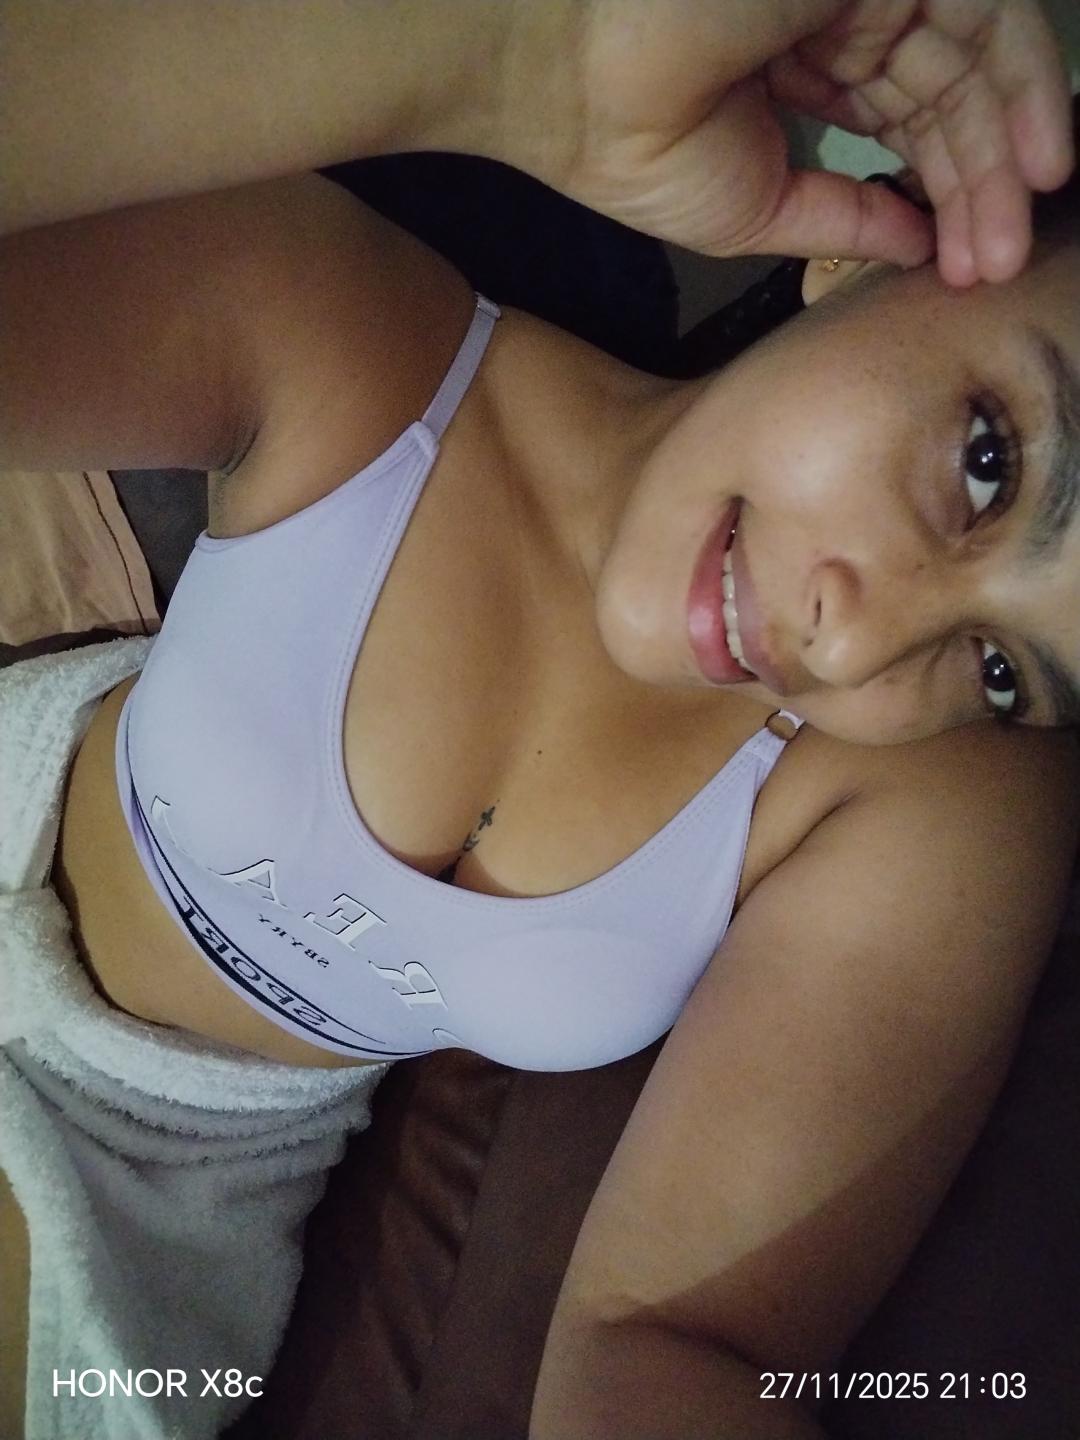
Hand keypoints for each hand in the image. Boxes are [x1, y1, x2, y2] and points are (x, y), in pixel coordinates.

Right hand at [498, 0, 1074, 286]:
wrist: (583, 96)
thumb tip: (917, 246)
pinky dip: (1021, 83)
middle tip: (1004, 259)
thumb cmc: (638, 152)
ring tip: (1021, 230)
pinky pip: (980, 12)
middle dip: (983, 182)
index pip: (902, 123)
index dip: (944, 192)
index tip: (971, 263)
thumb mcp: (757, 212)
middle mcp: (843, 18)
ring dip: (1009, 146)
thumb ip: (844, 220)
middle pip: (945, 95)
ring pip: (971, 55)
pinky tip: (1035, 160)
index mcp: (807, 67)